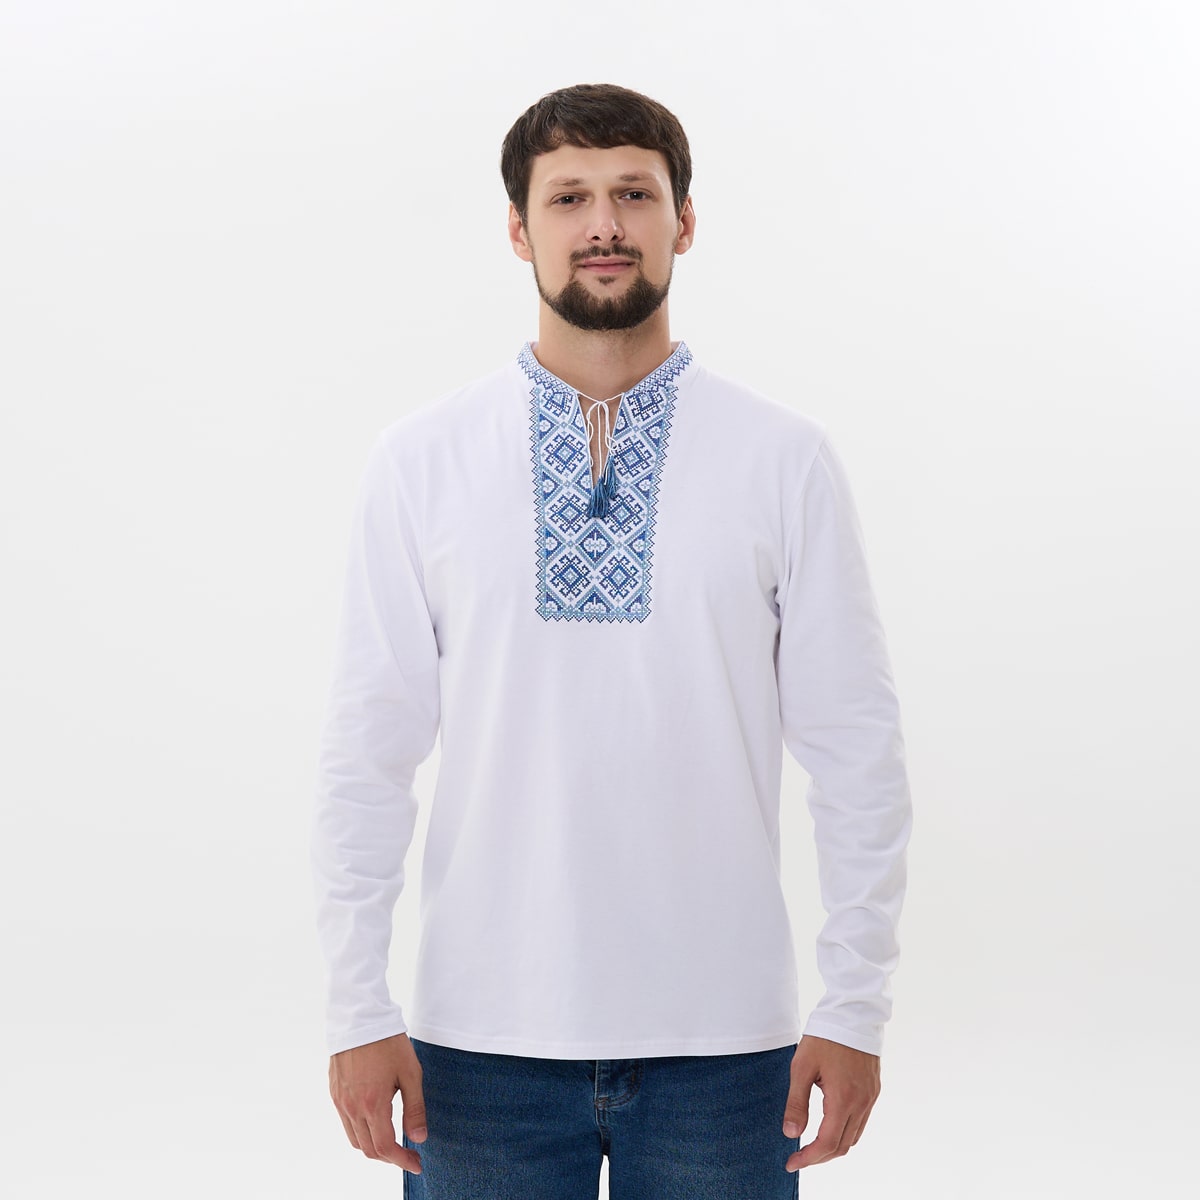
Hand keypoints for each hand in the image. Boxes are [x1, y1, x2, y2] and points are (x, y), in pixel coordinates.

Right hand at [328, 1032, 426, 1172]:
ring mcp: (340, 1101)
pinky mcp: (334, 1093)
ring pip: (355, 1139)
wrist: (359, 1017)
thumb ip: (415, 1108)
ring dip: (374, 1146)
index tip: (416, 1163)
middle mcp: (352, 1107)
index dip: (402, 1161)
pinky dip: (361, 1131)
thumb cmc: (388, 1042)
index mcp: (372, 1103)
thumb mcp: (410, 1072)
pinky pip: (346, 1123)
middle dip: (390, 1157)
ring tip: (394, 1140)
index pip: (385, 1147)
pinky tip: (376, 1121)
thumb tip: (419, 1138)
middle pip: (369, 1149)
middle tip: (409, 1153)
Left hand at [782, 1035, 880, 1170]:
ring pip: (854, 1137)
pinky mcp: (873, 1090)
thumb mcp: (802, 1066)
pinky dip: (845, 1132)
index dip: (808, 1158)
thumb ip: (797, 1102)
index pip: (827, 1143)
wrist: (854, 1012)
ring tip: (811, 1146)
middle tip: (798, 1158)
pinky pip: (861, 1122)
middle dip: (819, 1157)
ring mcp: (870, 1097)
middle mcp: (861, 1103)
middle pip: (842, 1146)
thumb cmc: (825, 1036)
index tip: (791, 1162)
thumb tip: (791, 1134)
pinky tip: (829, 1126)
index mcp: (843, 1098)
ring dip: (833, 1147)